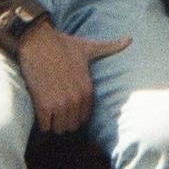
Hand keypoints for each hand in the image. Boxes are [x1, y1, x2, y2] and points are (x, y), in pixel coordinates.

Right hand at [16, 21, 130, 133]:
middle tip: (56, 110)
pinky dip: (42, 122)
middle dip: (64, 120)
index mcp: (87, 89)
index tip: (67, 106)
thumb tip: (129, 38)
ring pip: (59, 129)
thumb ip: (110, 47)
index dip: (75, 113)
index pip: (85, 117)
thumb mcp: (89, 47)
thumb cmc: (62, 44)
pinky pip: (45, 126)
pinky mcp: (44, 106)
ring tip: (48, 112)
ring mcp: (60, 104)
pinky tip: (40, 111)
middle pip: (72, 126)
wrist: (38, 41)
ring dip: (53, 124)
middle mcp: (76, 99)